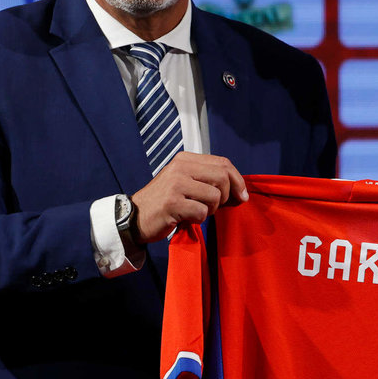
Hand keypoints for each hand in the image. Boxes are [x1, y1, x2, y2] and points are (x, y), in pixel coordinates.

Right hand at [131, 153, 247, 242]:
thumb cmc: (166, 202)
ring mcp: (175, 184)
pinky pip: (201, 212)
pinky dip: (198, 219)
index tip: (242, 196)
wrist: (135, 217)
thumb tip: (242, 193)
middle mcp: (180, 167)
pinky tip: (186, 218)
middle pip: (223, 177)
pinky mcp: (172, 203)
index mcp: (185, 159)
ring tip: (195, 211)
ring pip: (215, 196)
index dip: (238, 180)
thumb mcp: (186, 183)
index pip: (223, 163)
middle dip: (226, 196)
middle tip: (214, 207)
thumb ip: (210, 182)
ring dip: (210, 210)